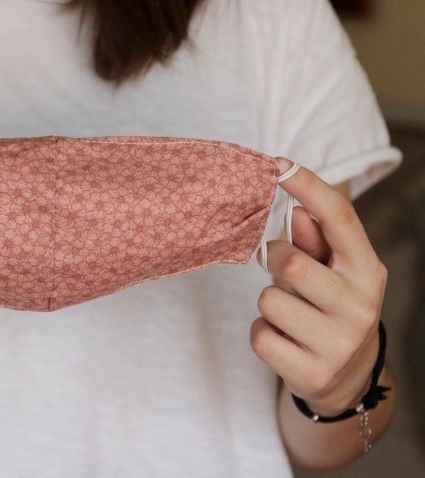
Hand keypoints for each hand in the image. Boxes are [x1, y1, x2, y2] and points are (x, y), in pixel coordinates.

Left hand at [251, 157, 386, 416]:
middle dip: (273, 263)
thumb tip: (295, 209)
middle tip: (281, 273)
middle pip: (290, 263)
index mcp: (368, 270)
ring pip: (268, 302)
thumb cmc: (330, 306)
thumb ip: (314, 241)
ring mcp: (339, 343)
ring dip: (268, 305)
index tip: (278, 164)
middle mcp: (360, 305)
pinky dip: (263, 335)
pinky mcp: (312, 372)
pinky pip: (260, 337)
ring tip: (289, 315)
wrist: (346, 376)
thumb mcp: (332, 271)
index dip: (309, 187)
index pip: (341, 219)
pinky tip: (284, 339)